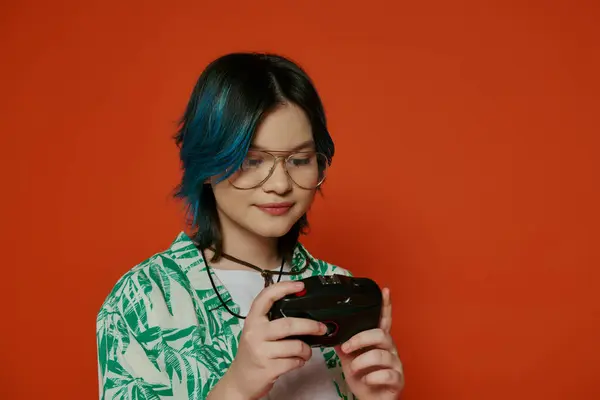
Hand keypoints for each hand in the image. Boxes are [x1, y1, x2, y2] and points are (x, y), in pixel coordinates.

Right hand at [213, 281, 327, 399]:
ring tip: (306, 351)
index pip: (266, 297)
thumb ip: (271, 320)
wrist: (240, 380)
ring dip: (307, 350)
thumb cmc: (252, 353)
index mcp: (253, 320)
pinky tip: (297, 361)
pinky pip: (294, 362)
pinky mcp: (269, 369)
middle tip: (322, 328)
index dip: (284, 288)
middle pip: (289, 324)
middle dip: (310, 326)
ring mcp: (261, 352)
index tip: (300, 286)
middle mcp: (255, 333)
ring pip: (296, 346)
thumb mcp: (256, 332)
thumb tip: (301, 310)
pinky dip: (300, 362)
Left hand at [335, 288, 403, 398]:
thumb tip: (332, 331)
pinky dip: (373, 376)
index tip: (384, 291)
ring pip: (382, 354)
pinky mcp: (397, 380)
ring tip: (353, 368)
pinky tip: (366, 379)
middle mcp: (389, 349)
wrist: (369, 398)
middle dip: (360, 339)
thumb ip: (344, 343)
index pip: (383, 320)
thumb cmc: (362, 376)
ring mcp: (395, 364)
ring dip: (362, 361)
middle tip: (347, 347)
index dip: (385, 305)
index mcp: (378, 341)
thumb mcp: (349, 358)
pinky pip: (388, 374)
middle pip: (380, 334)